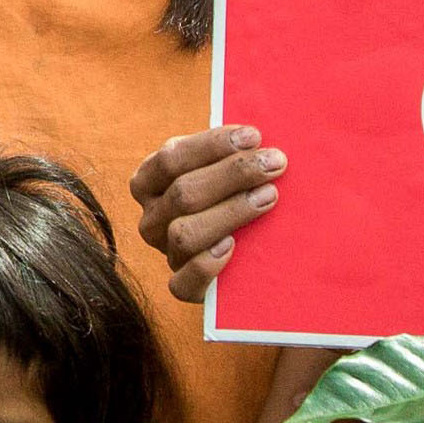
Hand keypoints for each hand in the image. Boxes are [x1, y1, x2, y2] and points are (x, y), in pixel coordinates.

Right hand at [132, 126, 283, 304]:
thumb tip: (256, 136)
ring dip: (231, 212)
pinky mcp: (182, 286)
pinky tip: (234, 247)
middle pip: (183, 193)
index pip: (171, 158)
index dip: (212, 146)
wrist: (242, 252)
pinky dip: (207, 265)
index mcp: (149, 181)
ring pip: (185, 234)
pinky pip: (183, 283)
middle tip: (275, 163)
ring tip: (269, 196)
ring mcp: (165, 253)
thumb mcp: (221, 168)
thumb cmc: (233, 194)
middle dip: (233, 174)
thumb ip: (229, 152)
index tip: (254, 136)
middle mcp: (151, 218)